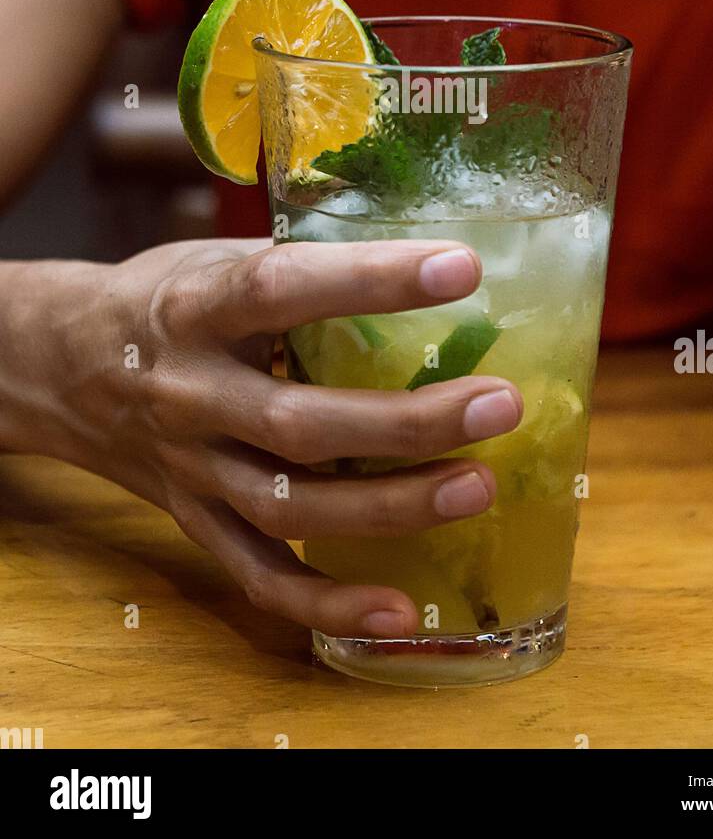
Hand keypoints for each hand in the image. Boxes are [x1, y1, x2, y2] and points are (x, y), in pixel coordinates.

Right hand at [0, 239, 521, 637]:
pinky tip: (402, 608)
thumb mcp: (215, 257)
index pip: (283, 289)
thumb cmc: (164, 300)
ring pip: (291, 507)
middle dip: (408, 422)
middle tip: (499, 403)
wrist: (63, 366)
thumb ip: (301, 262)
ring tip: (479, 487)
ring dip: (391, 507)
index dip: (371, 280)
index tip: (460, 269)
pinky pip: (260, 578)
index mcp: (195, 308)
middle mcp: (190, 394)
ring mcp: (192, 469)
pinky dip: (328, 605)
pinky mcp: (195, 522)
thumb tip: (423, 254)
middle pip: (300, 422)